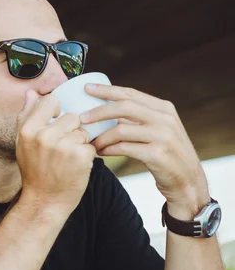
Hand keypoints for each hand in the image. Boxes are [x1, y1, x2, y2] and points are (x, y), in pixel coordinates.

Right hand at [16, 90, 96, 212]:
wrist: (44, 202)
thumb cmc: (34, 172)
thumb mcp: (23, 143)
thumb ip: (26, 116)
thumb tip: (31, 92)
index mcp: (28, 130)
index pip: (50, 101)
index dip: (56, 110)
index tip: (56, 122)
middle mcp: (44, 136)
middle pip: (71, 117)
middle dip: (71, 130)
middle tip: (61, 149)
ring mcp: (63, 146)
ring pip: (82, 131)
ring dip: (79, 144)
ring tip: (67, 159)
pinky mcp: (81, 156)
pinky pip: (91, 145)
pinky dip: (87, 156)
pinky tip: (75, 167)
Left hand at [80, 84, 209, 215]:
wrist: (187, 180)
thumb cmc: (166, 154)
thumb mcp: (158, 130)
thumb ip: (138, 118)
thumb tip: (105, 109)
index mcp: (164, 108)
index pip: (130, 94)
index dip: (107, 90)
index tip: (87, 88)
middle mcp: (165, 119)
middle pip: (124, 107)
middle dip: (99, 111)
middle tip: (82, 118)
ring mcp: (163, 137)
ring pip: (121, 129)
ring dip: (102, 136)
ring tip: (91, 142)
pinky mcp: (158, 155)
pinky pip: (124, 148)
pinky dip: (109, 149)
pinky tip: (101, 152)